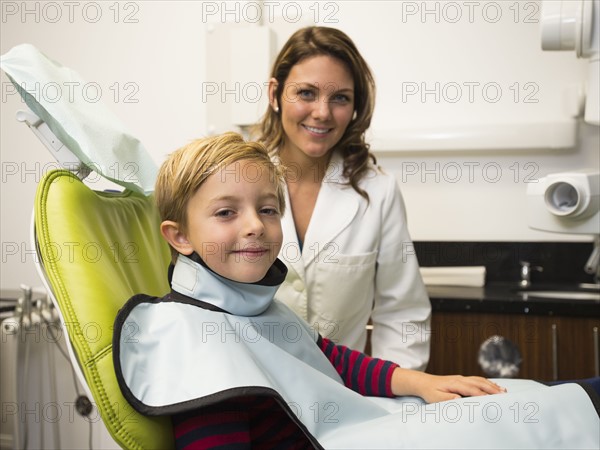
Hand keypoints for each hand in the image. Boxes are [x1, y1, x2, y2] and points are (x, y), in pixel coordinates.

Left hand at [391, 368, 506, 402]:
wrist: (423, 382)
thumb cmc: (429, 391)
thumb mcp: (435, 397)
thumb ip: (447, 398)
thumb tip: (458, 398)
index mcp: (454, 383)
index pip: (471, 389)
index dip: (482, 394)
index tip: (492, 400)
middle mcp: (460, 379)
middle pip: (479, 383)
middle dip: (492, 389)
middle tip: (504, 395)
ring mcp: (461, 378)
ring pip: (480, 380)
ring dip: (492, 385)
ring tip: (503, 391)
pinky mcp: (462, 379)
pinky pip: (477, 379)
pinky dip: (487, 382)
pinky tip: (493, 386)